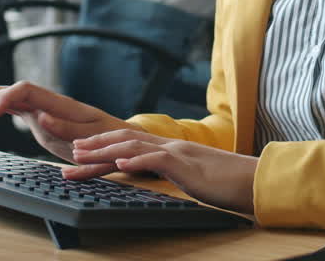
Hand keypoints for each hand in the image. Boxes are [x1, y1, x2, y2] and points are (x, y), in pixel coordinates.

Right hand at [0, 81, 135, 168]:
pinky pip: (12, 110)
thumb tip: (41, 116)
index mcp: (59, 103)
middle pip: (11, 91)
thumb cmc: (108, 139)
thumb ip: (66, 126)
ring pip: (8, 99)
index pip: (25, 90)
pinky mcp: (39, 118)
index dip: (5, 97)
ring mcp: (42, 108)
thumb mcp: (91, 136)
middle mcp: (47, 102)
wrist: (118, 139)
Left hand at [71, 128, 257, 213]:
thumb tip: (154, 180)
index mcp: (169, 150)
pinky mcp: (186, 164)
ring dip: (103, 149)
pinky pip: (157, 159)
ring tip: (81, 154)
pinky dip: (137, 159)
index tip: (80, 153)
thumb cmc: (226, 185)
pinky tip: (120, 162)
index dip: (102, 147)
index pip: (128, 144)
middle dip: (93, 145)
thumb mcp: (192, 179)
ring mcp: (177, 153)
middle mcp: (169, 146)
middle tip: (69, 152)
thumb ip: (172, 175)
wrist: (254, 181)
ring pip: (132, 145)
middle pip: (123, 139)